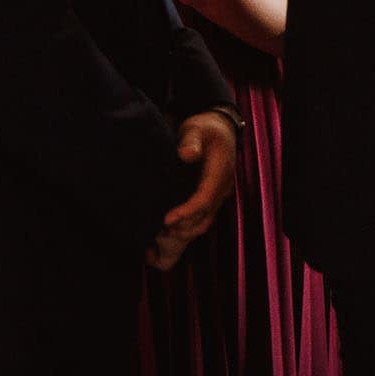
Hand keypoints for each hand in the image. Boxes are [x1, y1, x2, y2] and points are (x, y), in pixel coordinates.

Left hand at [147, 111, 237, 269]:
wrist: (218, 130)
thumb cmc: (205, 129)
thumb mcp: (197, 129)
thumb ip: (192, 141)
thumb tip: (187, 154)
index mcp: (220, 174)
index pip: (205, 199)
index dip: (187, 212)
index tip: (166, 220)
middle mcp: (221, 190)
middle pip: (203, 220)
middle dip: (180, 231)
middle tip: (154, 236)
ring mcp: (215, 198)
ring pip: (201, 226)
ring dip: (179, 237)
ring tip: (153, 246)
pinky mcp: (207, 202)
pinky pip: (197, 224)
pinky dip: (180, 234)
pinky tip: (158, 244)